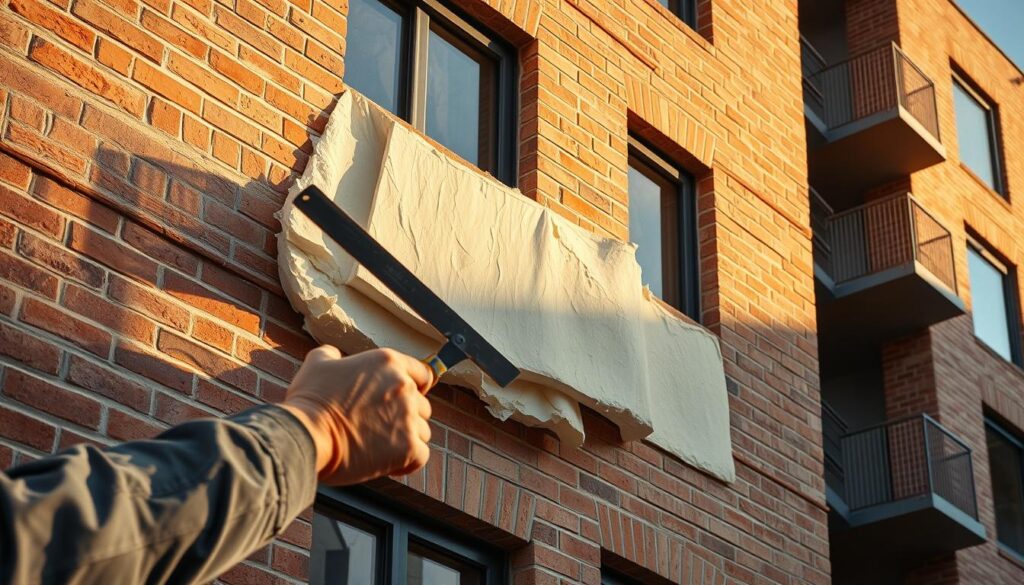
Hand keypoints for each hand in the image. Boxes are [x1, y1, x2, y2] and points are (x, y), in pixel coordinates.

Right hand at [280, 345, 433, 484]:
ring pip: (423, 431)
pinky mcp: (408, 447)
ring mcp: (408, 417)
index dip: (417, 388)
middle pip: (423, 406)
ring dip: (406, 440)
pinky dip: (408, 462)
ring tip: (380, 447)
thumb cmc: (310, 401)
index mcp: (388, 363)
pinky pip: (421, 456)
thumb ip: (332, 355)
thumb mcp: (317, 363)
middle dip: (406, 418)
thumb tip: (334, 354)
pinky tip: (389, 465)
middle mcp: (403, 387)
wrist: (306, 434)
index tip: (404, 401)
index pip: (423, 374)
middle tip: (380, 428)